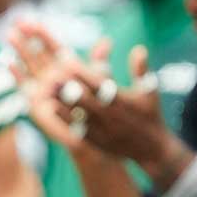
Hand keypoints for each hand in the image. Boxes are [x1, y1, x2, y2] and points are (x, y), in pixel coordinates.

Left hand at [9, 22, 193, 188]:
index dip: (83, 73)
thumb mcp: (149, 92)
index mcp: (122, 102)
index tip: (68, 61)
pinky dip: (64, 121)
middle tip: (51, 76)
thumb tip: (139, 48)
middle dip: (69, 89)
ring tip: (45, 92)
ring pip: (78, 116)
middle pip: (86, 101)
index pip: (100, 85)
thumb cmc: (150, 114)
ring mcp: (102, 130)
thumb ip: (141, 70)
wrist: (151, 149)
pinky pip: (77, 130)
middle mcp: (111, 116)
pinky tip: (50, 111)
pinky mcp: (96, 141)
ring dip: (62, 104)